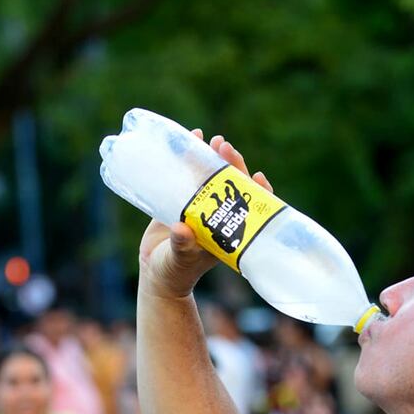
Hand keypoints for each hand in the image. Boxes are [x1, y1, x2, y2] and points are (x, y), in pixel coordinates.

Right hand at [138, 130, 273, 298]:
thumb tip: (181, 230)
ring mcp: (201, 206)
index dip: (256, 190)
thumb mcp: (179, 258)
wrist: (157, 274)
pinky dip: (192, 159)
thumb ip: (182, 245)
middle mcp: (218, 216)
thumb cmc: (174, 271)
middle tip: (224, 146)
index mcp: (228, 230)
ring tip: (212, 139)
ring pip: (212, 177)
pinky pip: (190, 176)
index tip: (256, 175)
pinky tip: (192, 139)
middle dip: (232, 165)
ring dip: (214, 158)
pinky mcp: (182, 201)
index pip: (249, 207)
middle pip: (232, 185)